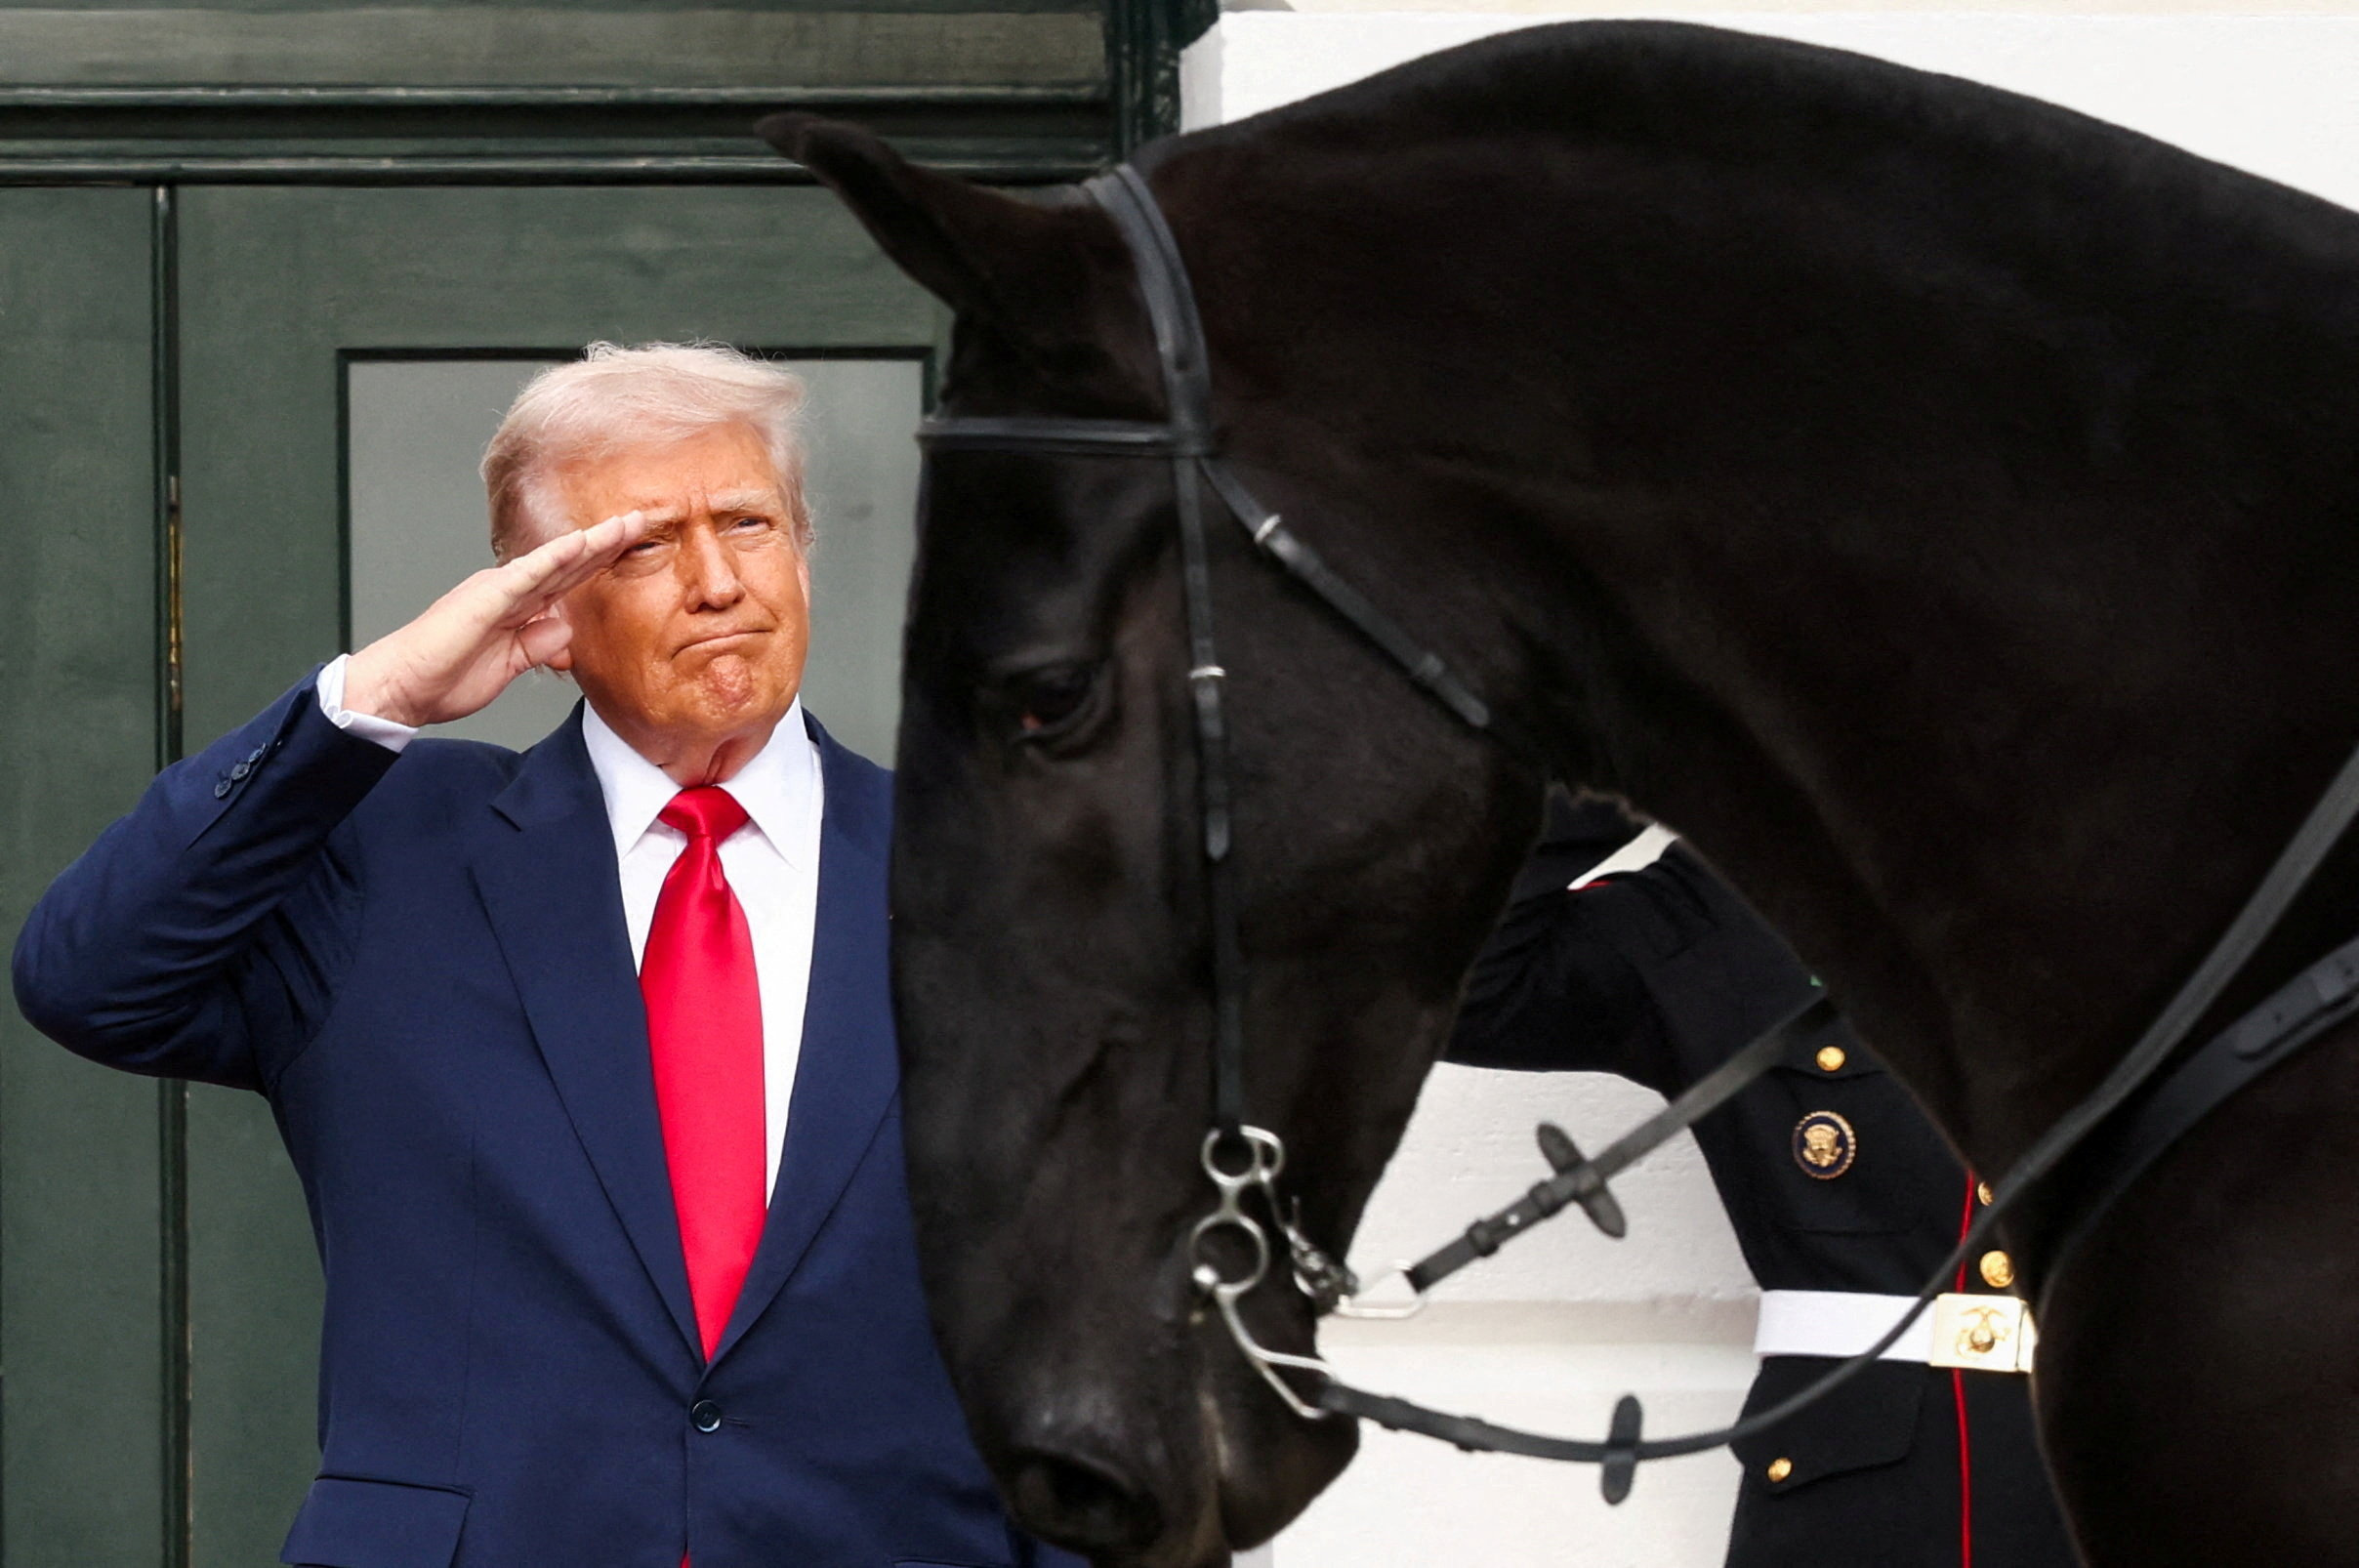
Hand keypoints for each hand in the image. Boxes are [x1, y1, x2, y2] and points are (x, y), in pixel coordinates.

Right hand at [342, 512, 649, 728]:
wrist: (402, 687)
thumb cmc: (445, 677)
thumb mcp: (509, 665)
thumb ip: (537, 644)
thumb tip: (566, 629)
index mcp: (514, 606)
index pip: (566, 580)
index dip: (599, 563)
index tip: (631, 549)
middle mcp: (507, 590)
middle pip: (567, 563)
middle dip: (606, 544)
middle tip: (641, 521)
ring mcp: (496, 590)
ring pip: (552, 561)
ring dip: (590, 543)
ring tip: (623, 525)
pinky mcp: (483, 599)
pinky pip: (524, 575)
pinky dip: (551, 559)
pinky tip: (577, 544)